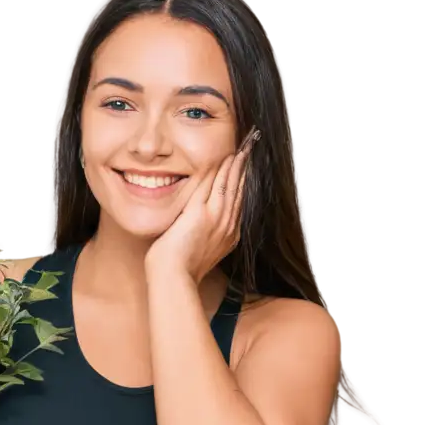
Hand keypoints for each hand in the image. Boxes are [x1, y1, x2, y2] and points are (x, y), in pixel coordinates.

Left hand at [144, 127, 258, 283]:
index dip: (243, 183)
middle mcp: (228, 226)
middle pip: (240, 191)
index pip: (238, 202)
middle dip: (245, 169)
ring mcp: (218, 220)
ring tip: (244, 147)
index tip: (246, 167)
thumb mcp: (197, 250)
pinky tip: (228, 156)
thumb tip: (197, 227)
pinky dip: (223, 169)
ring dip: (238, 164)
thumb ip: (202, 235)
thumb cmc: (179, 269)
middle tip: (250, 148)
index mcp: (228, 235)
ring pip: (231, 185)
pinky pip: (216, 185)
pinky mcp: (203, 214)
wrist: (173, 278)